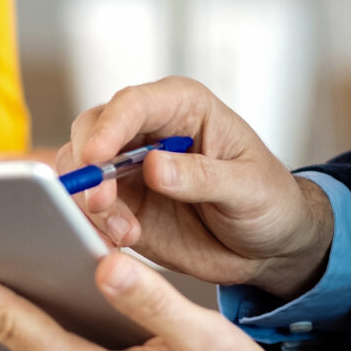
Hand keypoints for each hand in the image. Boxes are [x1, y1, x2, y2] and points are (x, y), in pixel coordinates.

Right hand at [62, 78, 335, 295]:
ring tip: (124, 234)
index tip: (97, 158)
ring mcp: (129, 166)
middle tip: (101, 204)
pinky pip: (88, 207)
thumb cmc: (269, 201)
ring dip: (90, 201)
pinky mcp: (121, 202)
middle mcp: (148, 130)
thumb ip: (203, 177)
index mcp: (183, 107)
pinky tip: (116, 243)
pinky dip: (92, 224)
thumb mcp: (249, 188)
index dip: (110, 127)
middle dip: (88, 167)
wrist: (268, 246)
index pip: (134, 104)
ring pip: (81, 168)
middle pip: (92, 130)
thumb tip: (154, 167)